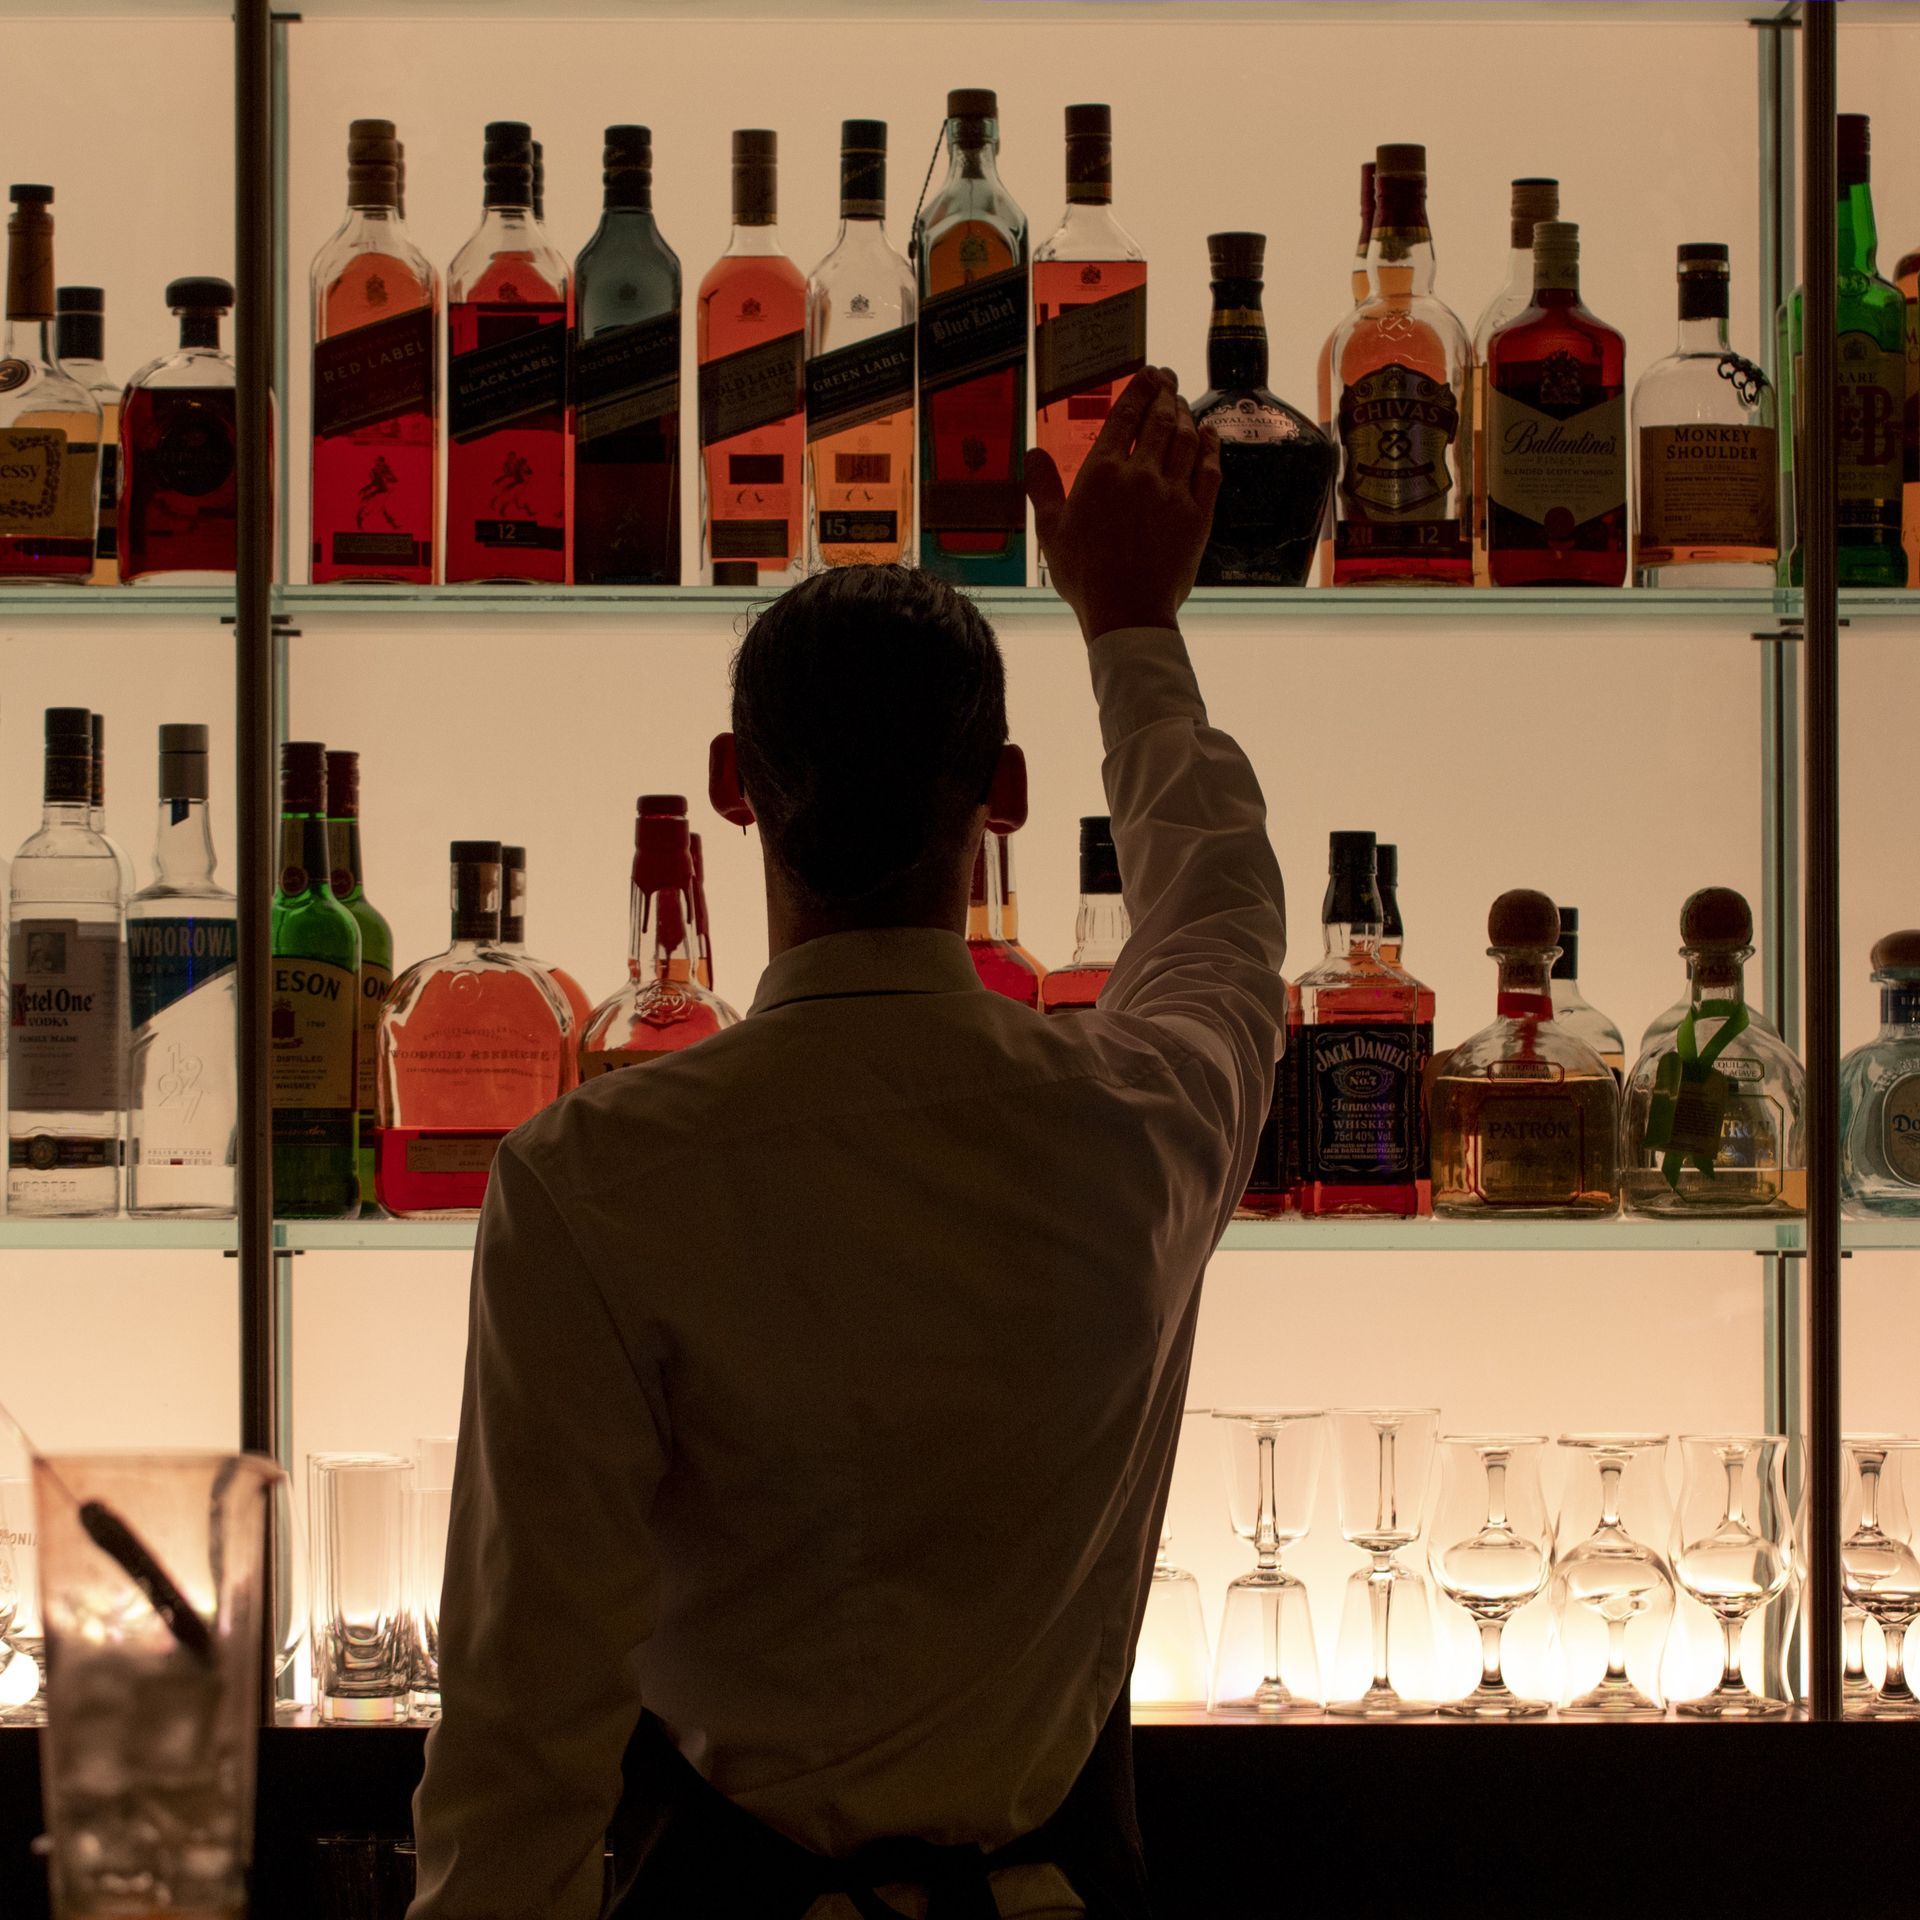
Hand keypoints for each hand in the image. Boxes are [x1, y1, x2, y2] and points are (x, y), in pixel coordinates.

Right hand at [1025, 366, 1221, 641]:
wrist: (1127, 609)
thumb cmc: (1085, 575)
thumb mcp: (1051, 531)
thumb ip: (1042, 488)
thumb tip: (1033, 454)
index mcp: (1103, 472)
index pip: (1125, 416)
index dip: (1139, 389)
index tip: (1147, 373)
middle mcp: (1142, 474)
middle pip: (1160, 419)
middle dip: (1166, 392)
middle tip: (1168, 378)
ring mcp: (1174, 493)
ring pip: (1186, 439)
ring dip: (1186, 415)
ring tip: (1183, 404)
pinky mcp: (1198, 514)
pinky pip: (1210, 470)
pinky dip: (1210, 448)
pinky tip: (1209, 436)